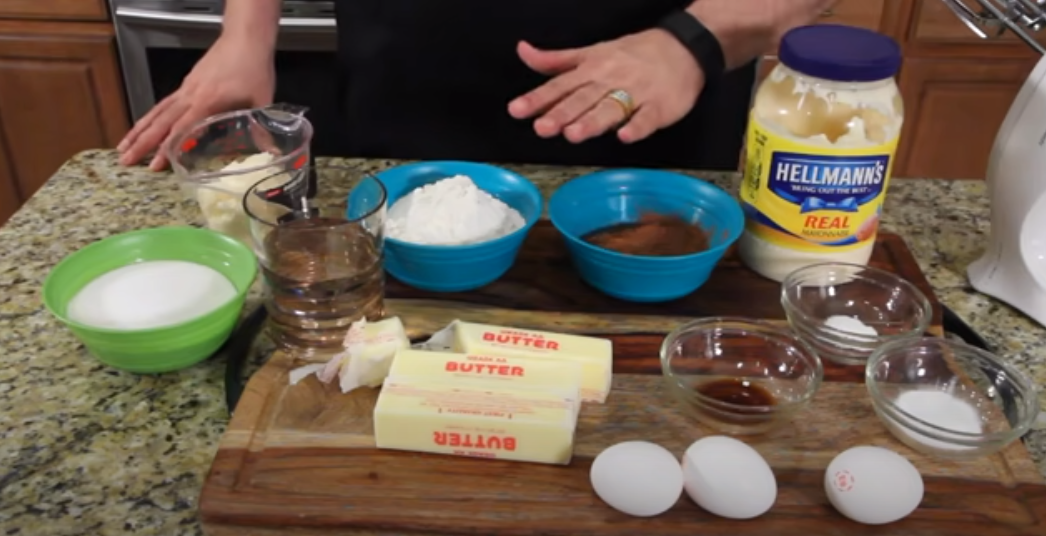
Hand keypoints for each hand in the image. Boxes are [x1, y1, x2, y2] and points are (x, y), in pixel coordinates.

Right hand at [117, 36, 275, 170]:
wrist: (245, 38)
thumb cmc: (253, 68)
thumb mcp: (262, 99)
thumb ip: (262, 127)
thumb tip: (269, 153)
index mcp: (207, 101)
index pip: (181, 129)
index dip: (167, 148)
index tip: (155, 166)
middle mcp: (190, 95)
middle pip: (160, 122)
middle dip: (141, 143)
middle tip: (124, 161)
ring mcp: (186, 89)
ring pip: (157, 112)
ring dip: (138, 130)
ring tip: (123, 147)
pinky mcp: (187, 84)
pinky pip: (164, 104)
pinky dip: (150, 117)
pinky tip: (144, 127)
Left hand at [508, 29, 703, 144]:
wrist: (684, 47)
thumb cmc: (634, 54)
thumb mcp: (591, 53)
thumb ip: (556, 60)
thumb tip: (523, 52)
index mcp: (591, 69)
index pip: (560, 85)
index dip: (537, 98)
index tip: (517, 110)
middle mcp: (610, 80)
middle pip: (582, 99)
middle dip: (561, 113)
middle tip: (542, 127)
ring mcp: (636, 93)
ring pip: (611, 108)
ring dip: (592, 121)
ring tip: (573, 134)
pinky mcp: (660, 107)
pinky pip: (647, 118)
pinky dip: (637, 127)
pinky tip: (624, 136)